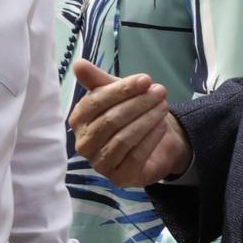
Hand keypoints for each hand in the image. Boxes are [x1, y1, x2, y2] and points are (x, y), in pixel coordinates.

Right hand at [68, 59, 191, 188]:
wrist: (155, 142)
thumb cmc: (130, 113)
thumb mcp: (116, 93)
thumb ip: (97, 80)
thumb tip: (78, 64)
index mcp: (78, 121)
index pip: (95, 102)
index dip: (121, 90)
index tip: (145, 79)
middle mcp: (83, 145)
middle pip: (110, 121)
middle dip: (138, 103)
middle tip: (160, 91)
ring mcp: (99, 164)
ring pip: (123, 138)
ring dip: (147, 119)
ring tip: (163, 106)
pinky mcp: (118, 178)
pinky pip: (135, 156)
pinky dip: (150, 138)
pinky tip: (162, 125)